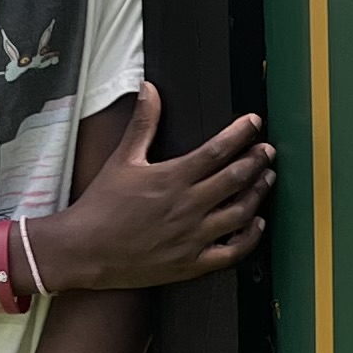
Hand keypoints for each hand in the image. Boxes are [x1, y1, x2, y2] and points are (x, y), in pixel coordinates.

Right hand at [30, 85, 271, 291]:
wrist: (85, 249)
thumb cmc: (101, 205)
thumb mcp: (122, 159)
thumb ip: (142, 124)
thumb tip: (150, 89)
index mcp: (172, 178)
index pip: (217, 150)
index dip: (241, 133)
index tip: (254, 122)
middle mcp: (188, 206)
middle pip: (236, 178)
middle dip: (257, 161)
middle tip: (267, 151)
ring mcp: (193, 236)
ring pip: (240, 213)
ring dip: (258, 194)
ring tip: (266, 179)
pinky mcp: (192, 263)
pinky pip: (232, 252)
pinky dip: (250, 237)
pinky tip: (257, 224)